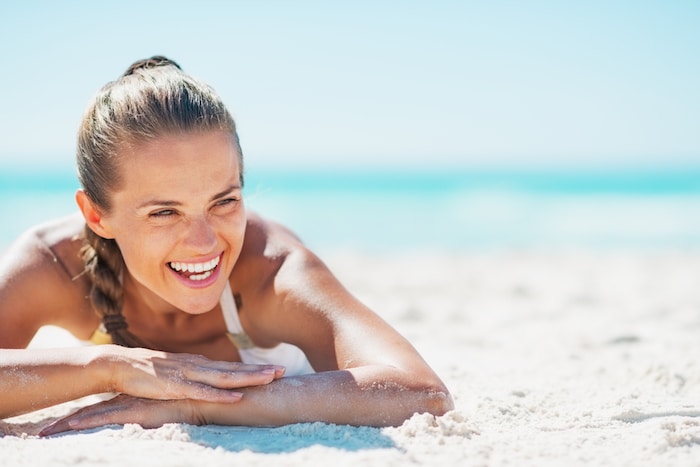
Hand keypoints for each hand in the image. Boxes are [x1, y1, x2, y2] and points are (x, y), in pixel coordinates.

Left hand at [39, 394, 192, 435]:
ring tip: (46, 434)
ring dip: (69, 423)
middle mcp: (128, 401)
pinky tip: (70, 427)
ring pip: (93, 414)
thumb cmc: (191, 404)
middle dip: (67, 422)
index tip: (61, 426)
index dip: (81, 417)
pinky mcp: (135, 411)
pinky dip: (87, 422)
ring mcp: (130, 405)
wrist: (205, 398)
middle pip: (91, 411)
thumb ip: (161, 408)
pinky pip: (106, 418)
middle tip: (43, 433)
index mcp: (134, 400)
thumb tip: (158, 416)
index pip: (103, 408)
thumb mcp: (172, 406)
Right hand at [105, 345, 284, 402]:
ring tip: (268, 379)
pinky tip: (235, 398)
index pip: (233, 367)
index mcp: (199, 364)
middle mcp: (197, 366)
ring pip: (223, 378)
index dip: (255, 369)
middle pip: (234, 370)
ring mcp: (187, 375)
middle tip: (284, 370)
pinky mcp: (174, 386)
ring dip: (247, 379)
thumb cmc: (147, 373)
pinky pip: (200, 392)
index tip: (278, 369)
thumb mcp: (176, 374)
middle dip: (260, 371)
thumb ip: (194, 379)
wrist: (118, 365)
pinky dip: (219, 395)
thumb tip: (210, 386)